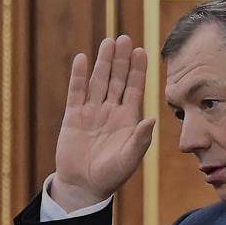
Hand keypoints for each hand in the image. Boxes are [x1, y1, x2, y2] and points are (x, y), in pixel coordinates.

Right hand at [52, 35, 155, 210]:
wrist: (84, 187)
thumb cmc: (110, 176)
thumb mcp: (129, 159)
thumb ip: (140, 139)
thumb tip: (152, 118)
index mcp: (128, 120)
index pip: (135, 89)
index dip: (138, 70)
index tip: (142, 51)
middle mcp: (111, 111)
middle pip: (118, 80)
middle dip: (122, 60)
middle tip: (125, 38)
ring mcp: (92, 112)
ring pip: (99, 81)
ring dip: (103, 62)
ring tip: (108, 42)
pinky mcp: (73, 116)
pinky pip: (76, 92)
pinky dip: (78, 76)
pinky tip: (82, 59)